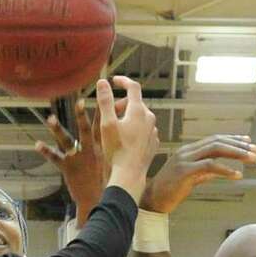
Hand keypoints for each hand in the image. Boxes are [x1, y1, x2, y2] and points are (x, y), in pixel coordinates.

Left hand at [36, 99, 104, 221]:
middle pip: (86, 129)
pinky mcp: (68, 169)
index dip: (105, 110)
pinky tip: (37, 145)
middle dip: (82, 115)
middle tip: (79, 101)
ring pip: (67, 141)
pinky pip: (55, 158)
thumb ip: (112, 146)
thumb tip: (116, 136)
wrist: (98, 201)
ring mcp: (78, 159)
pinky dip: (46, 151)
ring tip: (50, 119)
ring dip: (58, 129)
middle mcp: (90, 151)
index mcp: (102, 148)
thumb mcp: (112, 162)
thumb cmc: (106, 181)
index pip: (104, 125)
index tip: (106, 95)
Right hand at [96, 76, 158, 199]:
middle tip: (108, 114)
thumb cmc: (116, 150)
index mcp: (138, 111)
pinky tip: (125, 141)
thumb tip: (102, 82)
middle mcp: (149, 119)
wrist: (129, 175)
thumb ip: (105, 101)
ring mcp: (153, 132)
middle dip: (121, 104)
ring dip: (128, 118)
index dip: (123, 81)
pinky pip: (144, 131)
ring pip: (140, 118)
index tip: (114, 81)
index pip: (133, 87)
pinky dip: (134, 130)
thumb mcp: (106, 124)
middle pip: (135, 103)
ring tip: (115, 130)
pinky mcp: (153, 144)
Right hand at [142, 134, 255, 213]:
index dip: (233, 139)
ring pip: (216, 149)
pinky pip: (209, 166)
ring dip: (236, 153)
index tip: (249, 143)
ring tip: (252, 159)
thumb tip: (220, 171)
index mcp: (189, 151)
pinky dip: (225, 169)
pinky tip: (237, 174)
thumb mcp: (190, 179)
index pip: (215, 139)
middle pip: (218, 141)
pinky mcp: (185, 171)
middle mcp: (187, 151)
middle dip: (239, 145)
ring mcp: (185, 160)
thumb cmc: (169, 192)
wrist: (151, 201)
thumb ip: (204, 173)